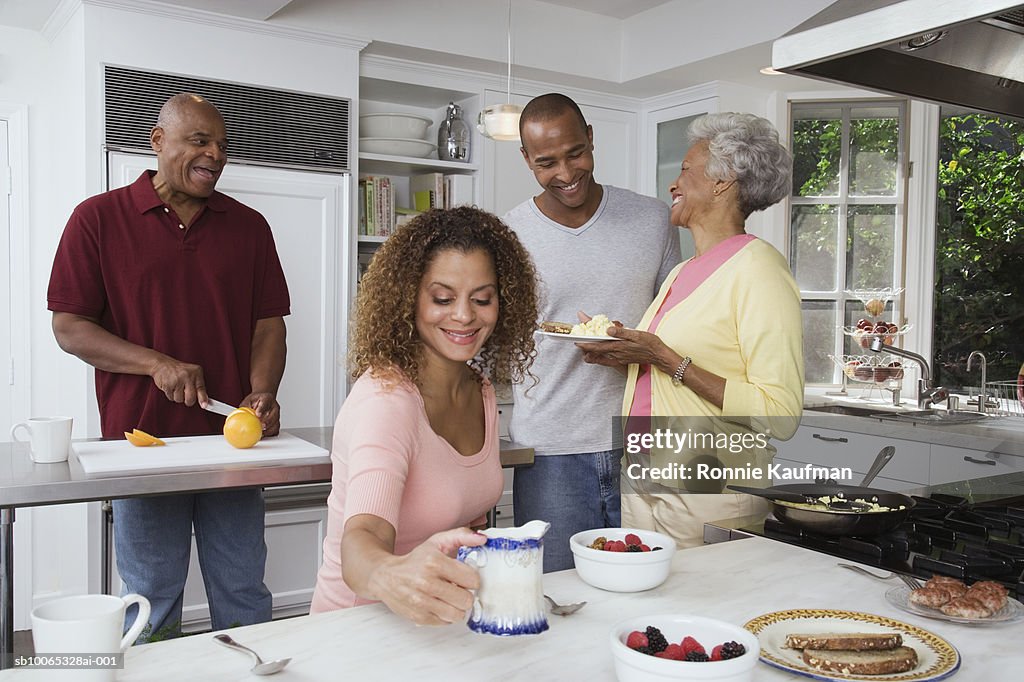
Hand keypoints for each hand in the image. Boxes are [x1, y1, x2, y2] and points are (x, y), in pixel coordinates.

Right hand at [150, 356, 207, 405]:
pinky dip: (170, 394)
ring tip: (176, 387)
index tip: (204, 405)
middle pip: (190, 398)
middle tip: (185, 395)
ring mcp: (177, 380)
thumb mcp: (191, 374)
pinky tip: (170, 386)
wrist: (161, 364)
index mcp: (196, 372)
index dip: (203, 399)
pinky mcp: (168, 384)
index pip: (201, 388)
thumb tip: (204, 402)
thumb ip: (197, 386)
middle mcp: (188, 375)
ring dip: (177, 397)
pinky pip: (171, 397)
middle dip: (188, 401)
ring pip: (180, 399)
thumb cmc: (178, 371)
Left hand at [242, 392, 280, 435]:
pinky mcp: (276, 422)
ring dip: (269, 429)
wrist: (262, 400)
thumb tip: (237, 417)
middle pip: (274, 415)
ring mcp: (277, 415)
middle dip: (268, 422)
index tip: (258, 414)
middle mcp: (274, 406)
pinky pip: (275, 429)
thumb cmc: (255, 401)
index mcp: (267, 398)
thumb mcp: (248, 401)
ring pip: (276, 423)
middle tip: (260, 426)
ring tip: (261, 433)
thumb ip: (245, 408)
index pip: (266, 403)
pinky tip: (263, 435)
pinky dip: (270, 433)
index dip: (262, 409)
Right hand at [369, 528, 485, 625]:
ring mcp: (421, 602)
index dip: (471, 579)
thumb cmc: (414, 560)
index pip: (472, 579)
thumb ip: (462, 536)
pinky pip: (446, 622)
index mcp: (434, 562)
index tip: (465, 577)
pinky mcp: (418, 617)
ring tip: (448, 597)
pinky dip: (445, 615)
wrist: (385, 576)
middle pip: (466, 599)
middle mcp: (426, 583)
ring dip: (456, 606)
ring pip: (458, 614)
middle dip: (465, 594)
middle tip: (457, 588)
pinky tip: (438, 604)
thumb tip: (482, 539)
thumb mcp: (437, 542)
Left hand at [577, 326, 670, 368]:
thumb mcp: (636, 334)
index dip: (585, 344)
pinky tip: (597, 355)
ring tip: (585, 347)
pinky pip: (607, 360)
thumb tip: (608, 329)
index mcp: (618, 347)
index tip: (576, 340)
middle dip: (586, 346)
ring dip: (592, 351)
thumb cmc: (649, 343)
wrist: (658, 355)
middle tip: (578, 341)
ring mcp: (619, 358)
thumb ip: (621, 332)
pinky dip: (600, 357)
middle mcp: (616, 354)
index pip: (597, 346)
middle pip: (597, 351)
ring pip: (601, 356)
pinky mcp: (622, 360)